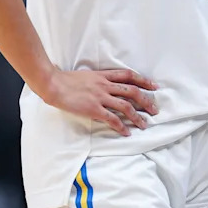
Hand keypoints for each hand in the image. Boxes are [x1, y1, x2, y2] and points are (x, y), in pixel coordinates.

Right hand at [41, 68, 158, 135]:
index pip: (129, 75)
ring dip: (137, 116)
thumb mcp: (87, 75)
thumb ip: (98, 79)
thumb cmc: (66, 80)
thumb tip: (105, 84)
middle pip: (132, 91)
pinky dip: (121, 126)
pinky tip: (127, 132)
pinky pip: (112, 119)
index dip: (143, 80)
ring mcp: (100, 97)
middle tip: (154, 110)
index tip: (154, 86)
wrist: (53, 84)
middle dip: (146, 101)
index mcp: (104, 75)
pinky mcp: (93, 109)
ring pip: (126, 106)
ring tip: (144, 124)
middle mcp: (105, 85)